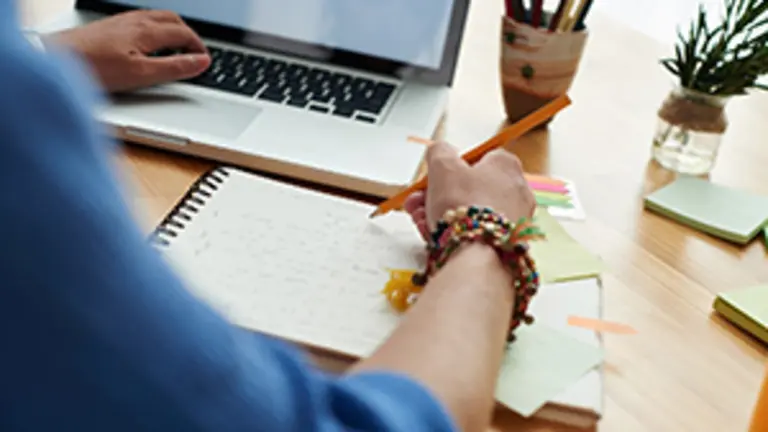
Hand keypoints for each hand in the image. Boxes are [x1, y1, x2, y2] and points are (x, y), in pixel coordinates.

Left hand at [47, 10, 210, 92]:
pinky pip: (141, 21)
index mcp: (146, 31)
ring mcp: (120, 22)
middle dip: (188, 34)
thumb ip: (174, 67)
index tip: (205, 60)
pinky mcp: (108, 27)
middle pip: (172, 20)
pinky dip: (155, 30)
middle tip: (195, 52)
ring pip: (156, 18)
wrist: (56, 58)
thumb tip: (201, 62)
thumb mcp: (141, 74)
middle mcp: (134, 21)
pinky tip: (148, 44)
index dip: (198, 47)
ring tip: (177, 47)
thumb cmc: (94, 68)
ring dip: (172, 30)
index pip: (183, 34)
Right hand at [404, 143, 534, 240]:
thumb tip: (439, 150)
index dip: (449, 169)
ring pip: (470, 213)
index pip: (476, 158)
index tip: (430, 179)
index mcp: (506, 165)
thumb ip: (439, 151)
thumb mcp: (442, 165)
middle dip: (437, 195)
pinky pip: (476, 233)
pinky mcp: (507, 243)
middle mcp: (517, 191)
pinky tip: (433, 237)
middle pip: (469, 188)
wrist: (478, 255)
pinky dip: (455, 233)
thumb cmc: (464, 205)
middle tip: (417, 203)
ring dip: (440, 215)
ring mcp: (514, 219)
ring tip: (419, 221)